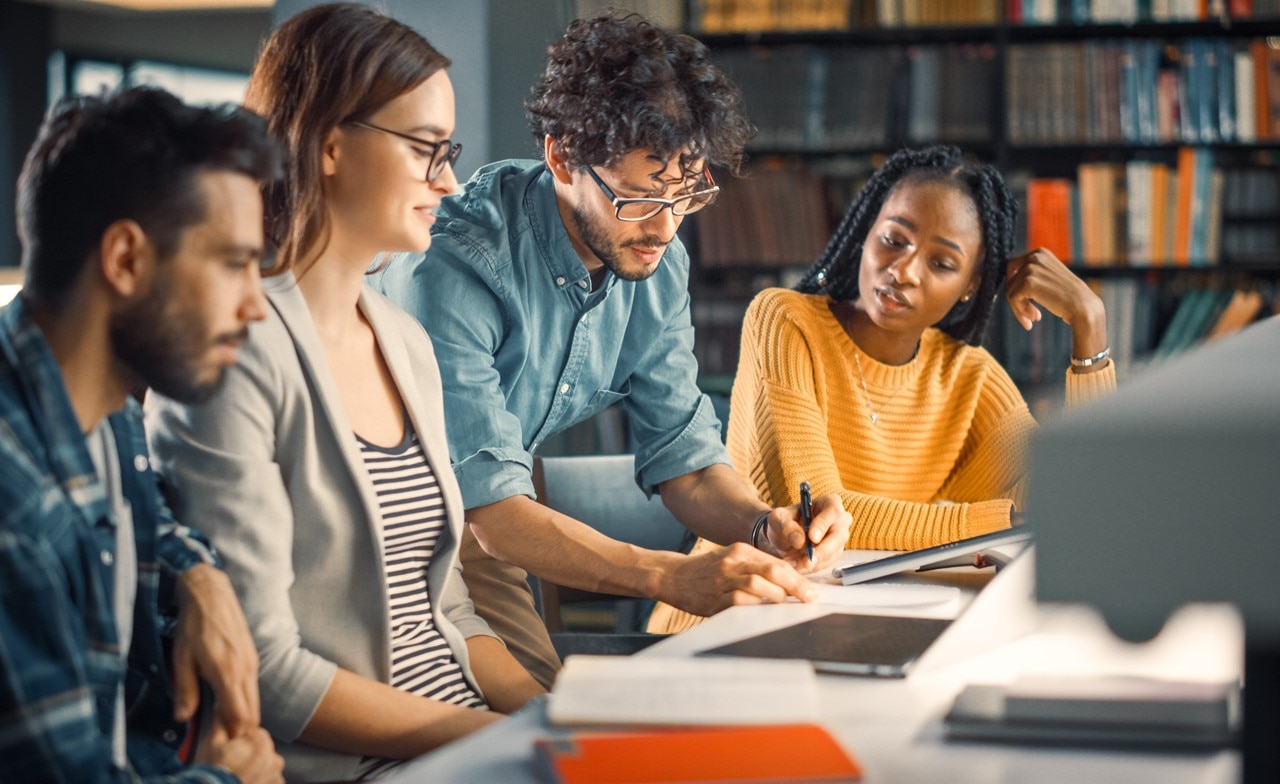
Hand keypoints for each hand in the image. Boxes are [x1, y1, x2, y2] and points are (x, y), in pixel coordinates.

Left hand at [173, 564, 259, 737]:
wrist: (211, 595)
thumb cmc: (193, 626)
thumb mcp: (181, 659)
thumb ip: (185, 690)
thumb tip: (182, 718)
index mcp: (227, 674)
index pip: (240, 716)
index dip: (232, 732)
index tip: (217, 738)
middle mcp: (245, 670)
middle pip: (252, 712)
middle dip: (240, 728)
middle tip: (220, 734)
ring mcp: (252, 663)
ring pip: (254, 700)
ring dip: (243, 714)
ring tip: (222, 721)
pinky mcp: (252, 657)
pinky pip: (253, 687)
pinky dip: (244, 700)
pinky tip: (228, 700)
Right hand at [196, 719, 283, 783]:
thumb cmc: (211, 771)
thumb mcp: (211, 742)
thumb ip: (221, 720)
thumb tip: (222, 704)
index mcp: (262, 742)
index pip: (253, 734)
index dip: (238, 743)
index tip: (227, 753)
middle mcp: (275, 758)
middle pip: (260, 750)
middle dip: (247, 755)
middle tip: (229, 767)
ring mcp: (276, 776)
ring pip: (265, 766)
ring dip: (255, 769)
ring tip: (235, 777)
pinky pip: (269, 780)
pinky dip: (260, 781)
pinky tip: (244, 781)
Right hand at [664, 543, 815, 616]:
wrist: (672, 575)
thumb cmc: (706, 570)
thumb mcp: (731, 560)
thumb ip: (756, 568)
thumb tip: (787, 582)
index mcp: (740, 551)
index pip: (776, 563)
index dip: (797, 577)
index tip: (811, 589)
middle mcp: (733, 562)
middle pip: (772, 571)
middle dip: (796, 586)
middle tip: (809, 598)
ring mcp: (723, 579)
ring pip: (758, 585)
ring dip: (776, 597)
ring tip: (784, 605)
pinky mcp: (714, 599)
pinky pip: (739, 602)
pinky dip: (754, 607)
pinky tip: (761, 612)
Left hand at [761, 494, 849, 573]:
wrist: (781, 537)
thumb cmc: (783, 522)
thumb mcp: (778, 519)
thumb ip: (787, 526)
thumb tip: (800, 541)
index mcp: (829, 503)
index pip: (833, 511)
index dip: (823, 524)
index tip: (812, 537)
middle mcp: (838, 520)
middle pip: (838, 535)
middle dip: (821, 550)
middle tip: (806, 560)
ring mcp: (838, 538)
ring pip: (833, 552)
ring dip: (813, 561)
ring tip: (793, 563)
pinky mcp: (834, 554)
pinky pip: (826, 563)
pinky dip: (811, 567)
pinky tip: (797, 566)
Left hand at [1005, 247, 1107, 361]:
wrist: (1083, 307)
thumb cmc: (1067, 297)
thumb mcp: (1049, 278)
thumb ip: (1032, 275)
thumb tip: (1009, 284)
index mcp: (1040, 253)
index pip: (1013, 267)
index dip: (1014, 286)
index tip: (1023, 301)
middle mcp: (1035, 256)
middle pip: (1010, 279)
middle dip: (1015, 298)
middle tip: (1026, 313)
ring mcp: (1031, 268)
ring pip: (1010, 291)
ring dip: (1019, 308)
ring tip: (1033, 318)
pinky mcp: (1028, 282)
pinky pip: (1012, 299)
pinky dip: (1020, 311)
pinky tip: (1035, 318)